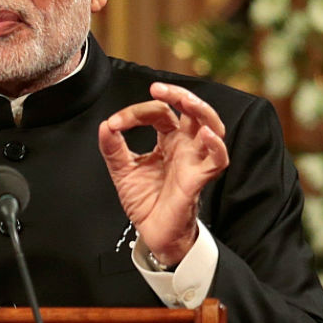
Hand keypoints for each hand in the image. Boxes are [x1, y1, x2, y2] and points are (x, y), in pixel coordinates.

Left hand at [98, 82, 228, 265]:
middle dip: (178, 94)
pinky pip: (217, 160)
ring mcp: (194, 160)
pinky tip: (206, 135)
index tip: (114, 124)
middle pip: (192, 110)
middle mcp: (184, 146)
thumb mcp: (122, 170)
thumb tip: (105, 125)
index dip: (136, 113)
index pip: (159, 113)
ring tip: (185, 100)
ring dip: (201, 110)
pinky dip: (216, 146)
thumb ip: (113, 148)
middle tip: (158, 89)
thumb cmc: (146, 201)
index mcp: (168, 140)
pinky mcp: (199, 179)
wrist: (152, 233)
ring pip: (211, 126)